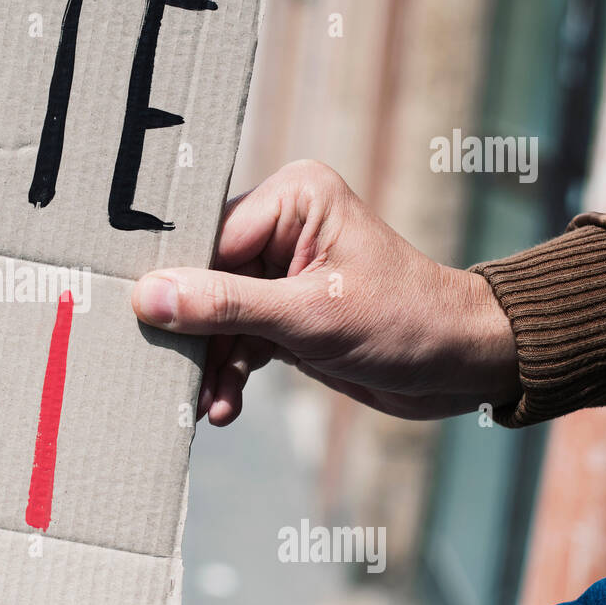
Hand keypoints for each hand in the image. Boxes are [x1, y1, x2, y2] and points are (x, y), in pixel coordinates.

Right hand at [131, 160, 519, 425]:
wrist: (462, 367)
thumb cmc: (404, 323)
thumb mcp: (307, 317)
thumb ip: (225, 306)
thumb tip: (149, 297)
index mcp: (293, 198)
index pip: (209, 239)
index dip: (177, 285)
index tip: (144, 325)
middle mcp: (283, 225)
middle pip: (205, 278)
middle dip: (192, 333)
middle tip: (168, 375)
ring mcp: (281, 270)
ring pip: (217, 315)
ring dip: (210, 363)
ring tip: (201, 404)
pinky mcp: (285, 311)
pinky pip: (238, 338)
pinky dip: (230, 372)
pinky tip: (224, 406)